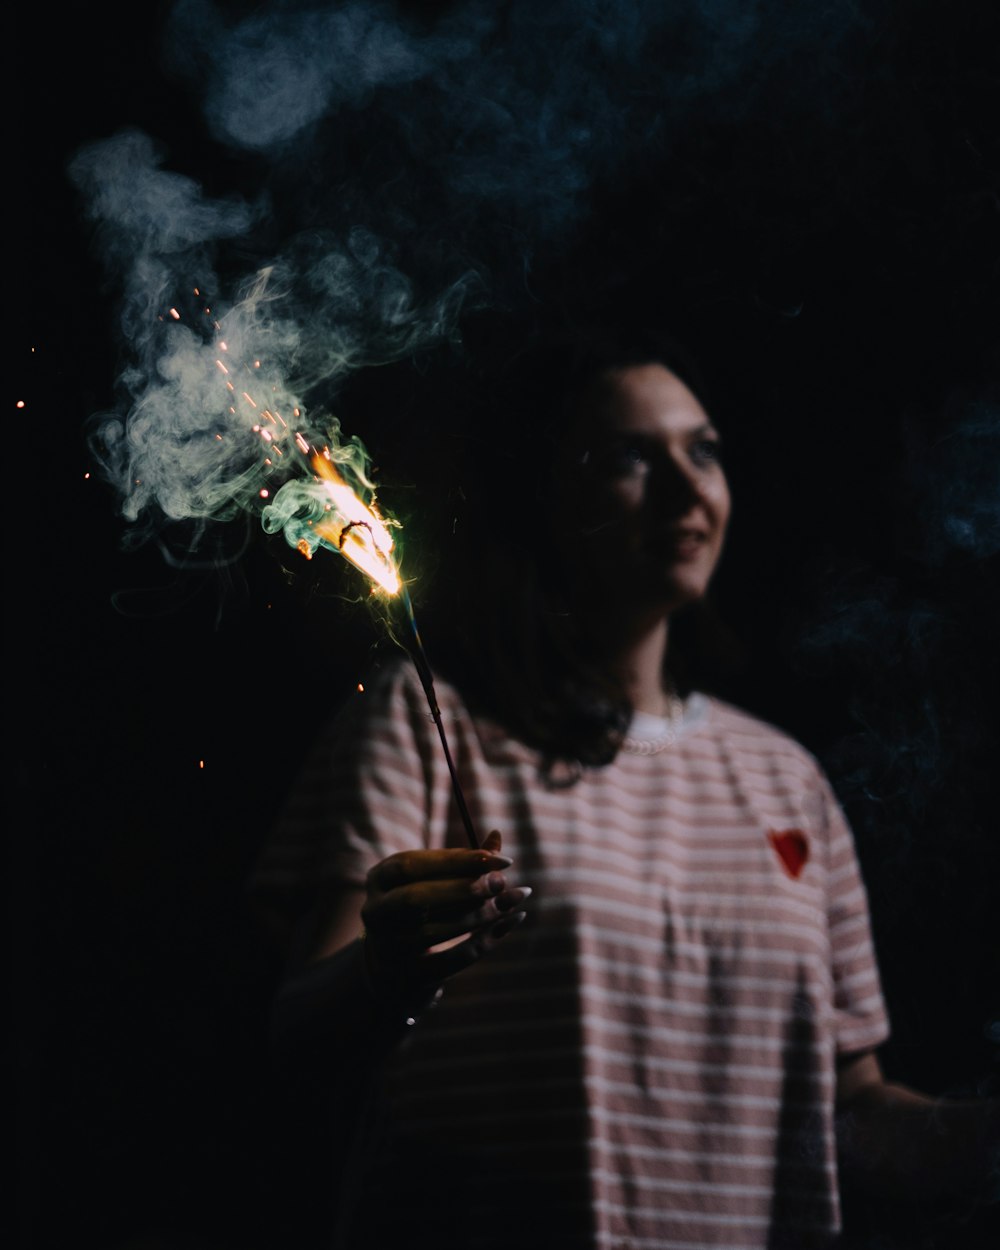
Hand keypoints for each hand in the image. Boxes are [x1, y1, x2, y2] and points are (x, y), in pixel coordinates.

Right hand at [360, 830, 530, 1009]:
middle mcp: (376, 912)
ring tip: (511, 899)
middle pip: (415, 899)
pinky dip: (486, 941)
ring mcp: (388, 946)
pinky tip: (512, 920)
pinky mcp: (409, 974)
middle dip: (462, 889)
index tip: (502, 857)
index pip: (413, 865)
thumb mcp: (436, 877)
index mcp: (380, 878)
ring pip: (435, 932)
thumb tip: (496, 836)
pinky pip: (451, 960)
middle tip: (501, 881)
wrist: (398, 960)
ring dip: (478, 915)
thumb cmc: (424, 903)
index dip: (458, 860)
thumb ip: (465, 861)